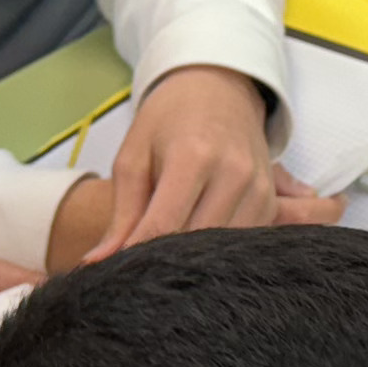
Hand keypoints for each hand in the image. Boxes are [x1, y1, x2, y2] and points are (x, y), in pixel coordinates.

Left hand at [87, 67, 307, 260]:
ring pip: (222, 250)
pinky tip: (197, 250)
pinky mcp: (269, 201)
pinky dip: (217, 252)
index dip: (137, 256)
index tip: (118, 275)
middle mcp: (233, 173)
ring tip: (167, 263)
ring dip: (194, 262)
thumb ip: (121, 213)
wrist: (218, 91)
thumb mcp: (134, 157)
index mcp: (193, 157)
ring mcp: (257, 188)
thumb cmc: (167, 121)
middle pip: (196, 243)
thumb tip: (98, 263)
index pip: (163, 225)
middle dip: (164, 263)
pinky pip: (243, 243)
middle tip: (138, 274)